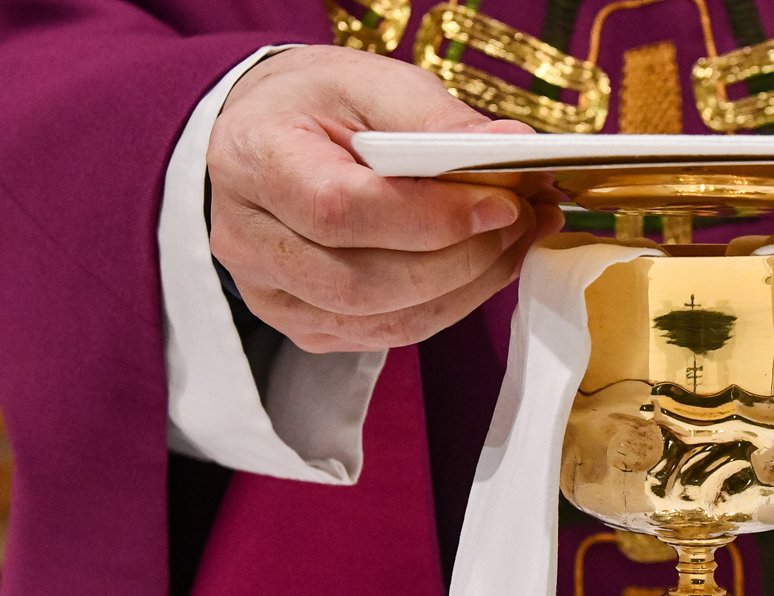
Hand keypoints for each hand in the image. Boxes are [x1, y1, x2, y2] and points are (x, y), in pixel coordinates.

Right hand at [209, 46, 563, 352]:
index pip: (340, 209)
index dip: (431, 217)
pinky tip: (483, 266)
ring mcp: (270, 294)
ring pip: (381, 320)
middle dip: (463, 259)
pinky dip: (447, 305)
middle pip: (362, 282)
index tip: (503, 202)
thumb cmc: (316, 105)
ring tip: (517, 239)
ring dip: (467, 287)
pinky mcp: (302, 326)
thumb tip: (510, 149)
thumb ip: (435, 118)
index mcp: (254, 160)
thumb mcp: (370, 81)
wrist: (266, 137)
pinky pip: (385, 335)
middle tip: (525, 219)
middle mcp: (247, 239)